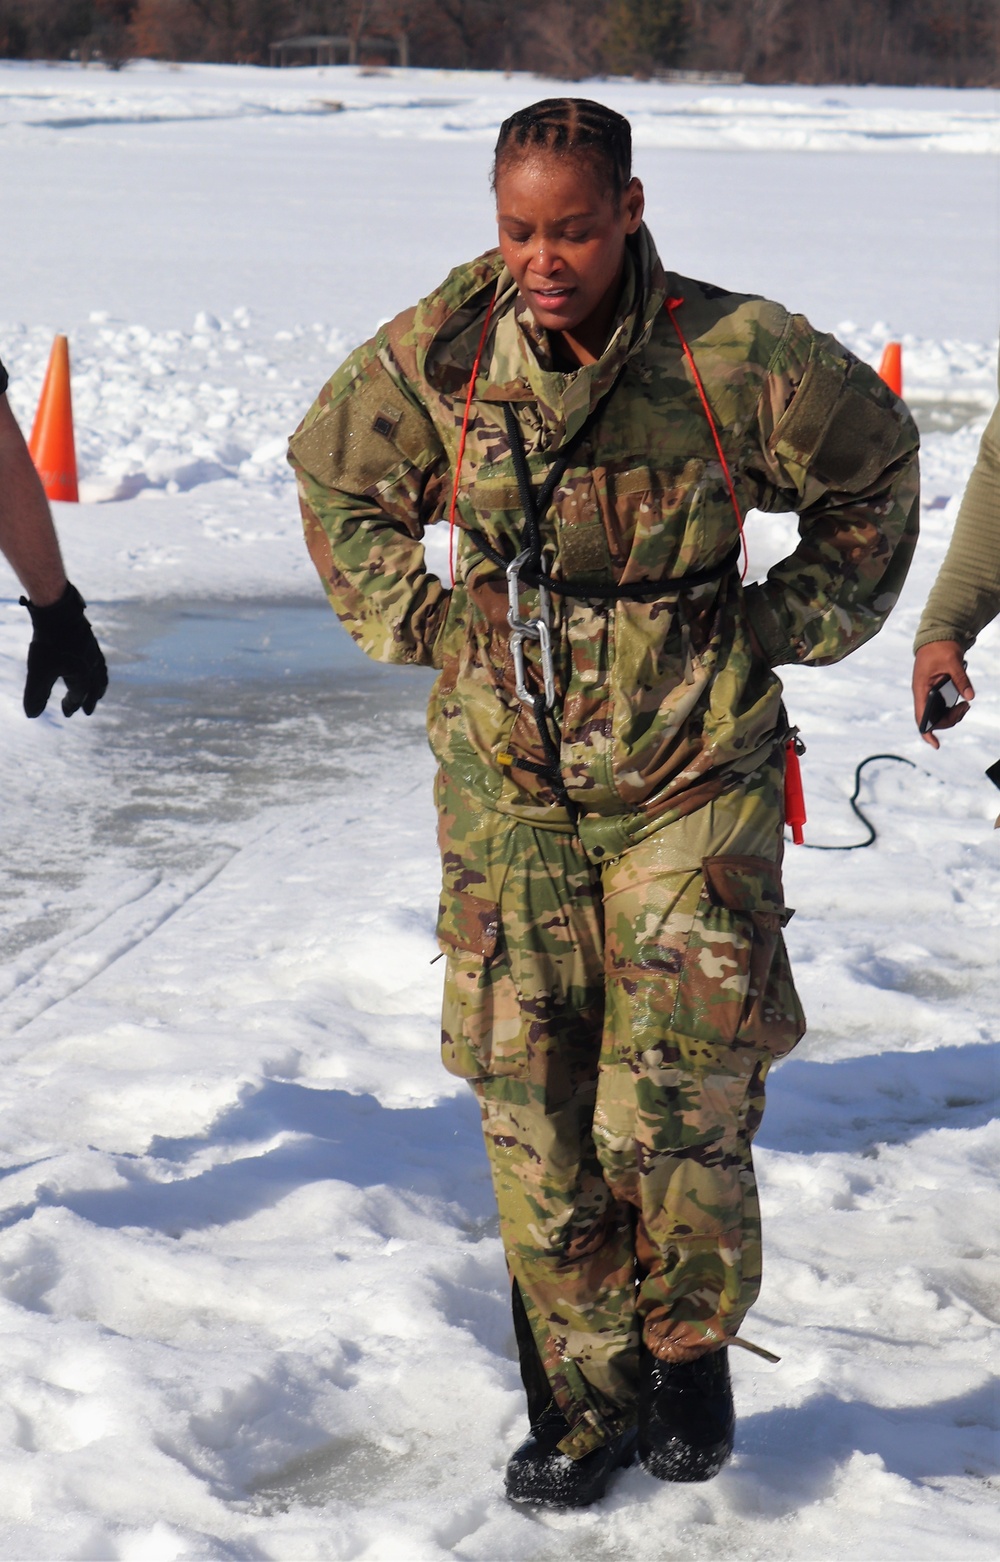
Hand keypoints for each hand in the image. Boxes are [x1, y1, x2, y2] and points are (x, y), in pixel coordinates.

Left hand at [21, 581, 108, 717]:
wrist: (57, 612)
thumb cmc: (48, 644)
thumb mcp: (38, 672)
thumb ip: (36, 695)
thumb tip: (32, 715)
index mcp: (83, 676)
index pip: (78, 696)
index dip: (71, 705)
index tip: (65, 713)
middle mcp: (92, 666)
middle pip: (94, 688)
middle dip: (90, 700)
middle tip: (88, 711)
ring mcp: (93, 653)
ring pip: (100, 674)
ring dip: (99, 687)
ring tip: (99, 692)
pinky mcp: (90, 641)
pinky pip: (99, 661)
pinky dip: (98, 670)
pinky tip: (91, 667)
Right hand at [911, 640, 972, 748]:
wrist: (936, 636)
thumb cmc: (939, 648)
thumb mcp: (952, 662)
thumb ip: (961, 680)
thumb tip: (970, 697)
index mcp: (921, 689)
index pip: (921, 716)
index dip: (927, 732)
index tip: (936, 744)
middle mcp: (923, 694)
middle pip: (933, 718)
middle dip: (950, 719)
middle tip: (965, 708)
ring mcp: (928, 693)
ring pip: (938, 714)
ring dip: (952, 715)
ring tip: (965, 705)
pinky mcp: (935, 690)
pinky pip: (942, 706)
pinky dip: (952, 708)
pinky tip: (962, 702)